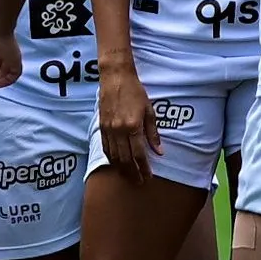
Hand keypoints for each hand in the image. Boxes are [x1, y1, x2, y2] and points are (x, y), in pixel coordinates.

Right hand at [96, 64, 158, 182]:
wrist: (115, 77)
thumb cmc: (135, 91)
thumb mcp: (149, 110)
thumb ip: (153, 133)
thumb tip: (159, 151)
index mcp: (133, 126)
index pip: (138, 154)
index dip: (144, 168)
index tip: (148, 176)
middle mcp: (119, 130)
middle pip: (125, 159)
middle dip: (132, 173)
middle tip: (138, 182)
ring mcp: (108, 129)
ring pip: (113, 156)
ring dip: (121, 169)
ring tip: (128, 177)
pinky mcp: (101, 126)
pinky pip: (105, 148)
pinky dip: (111, 158)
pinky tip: (116, 164)